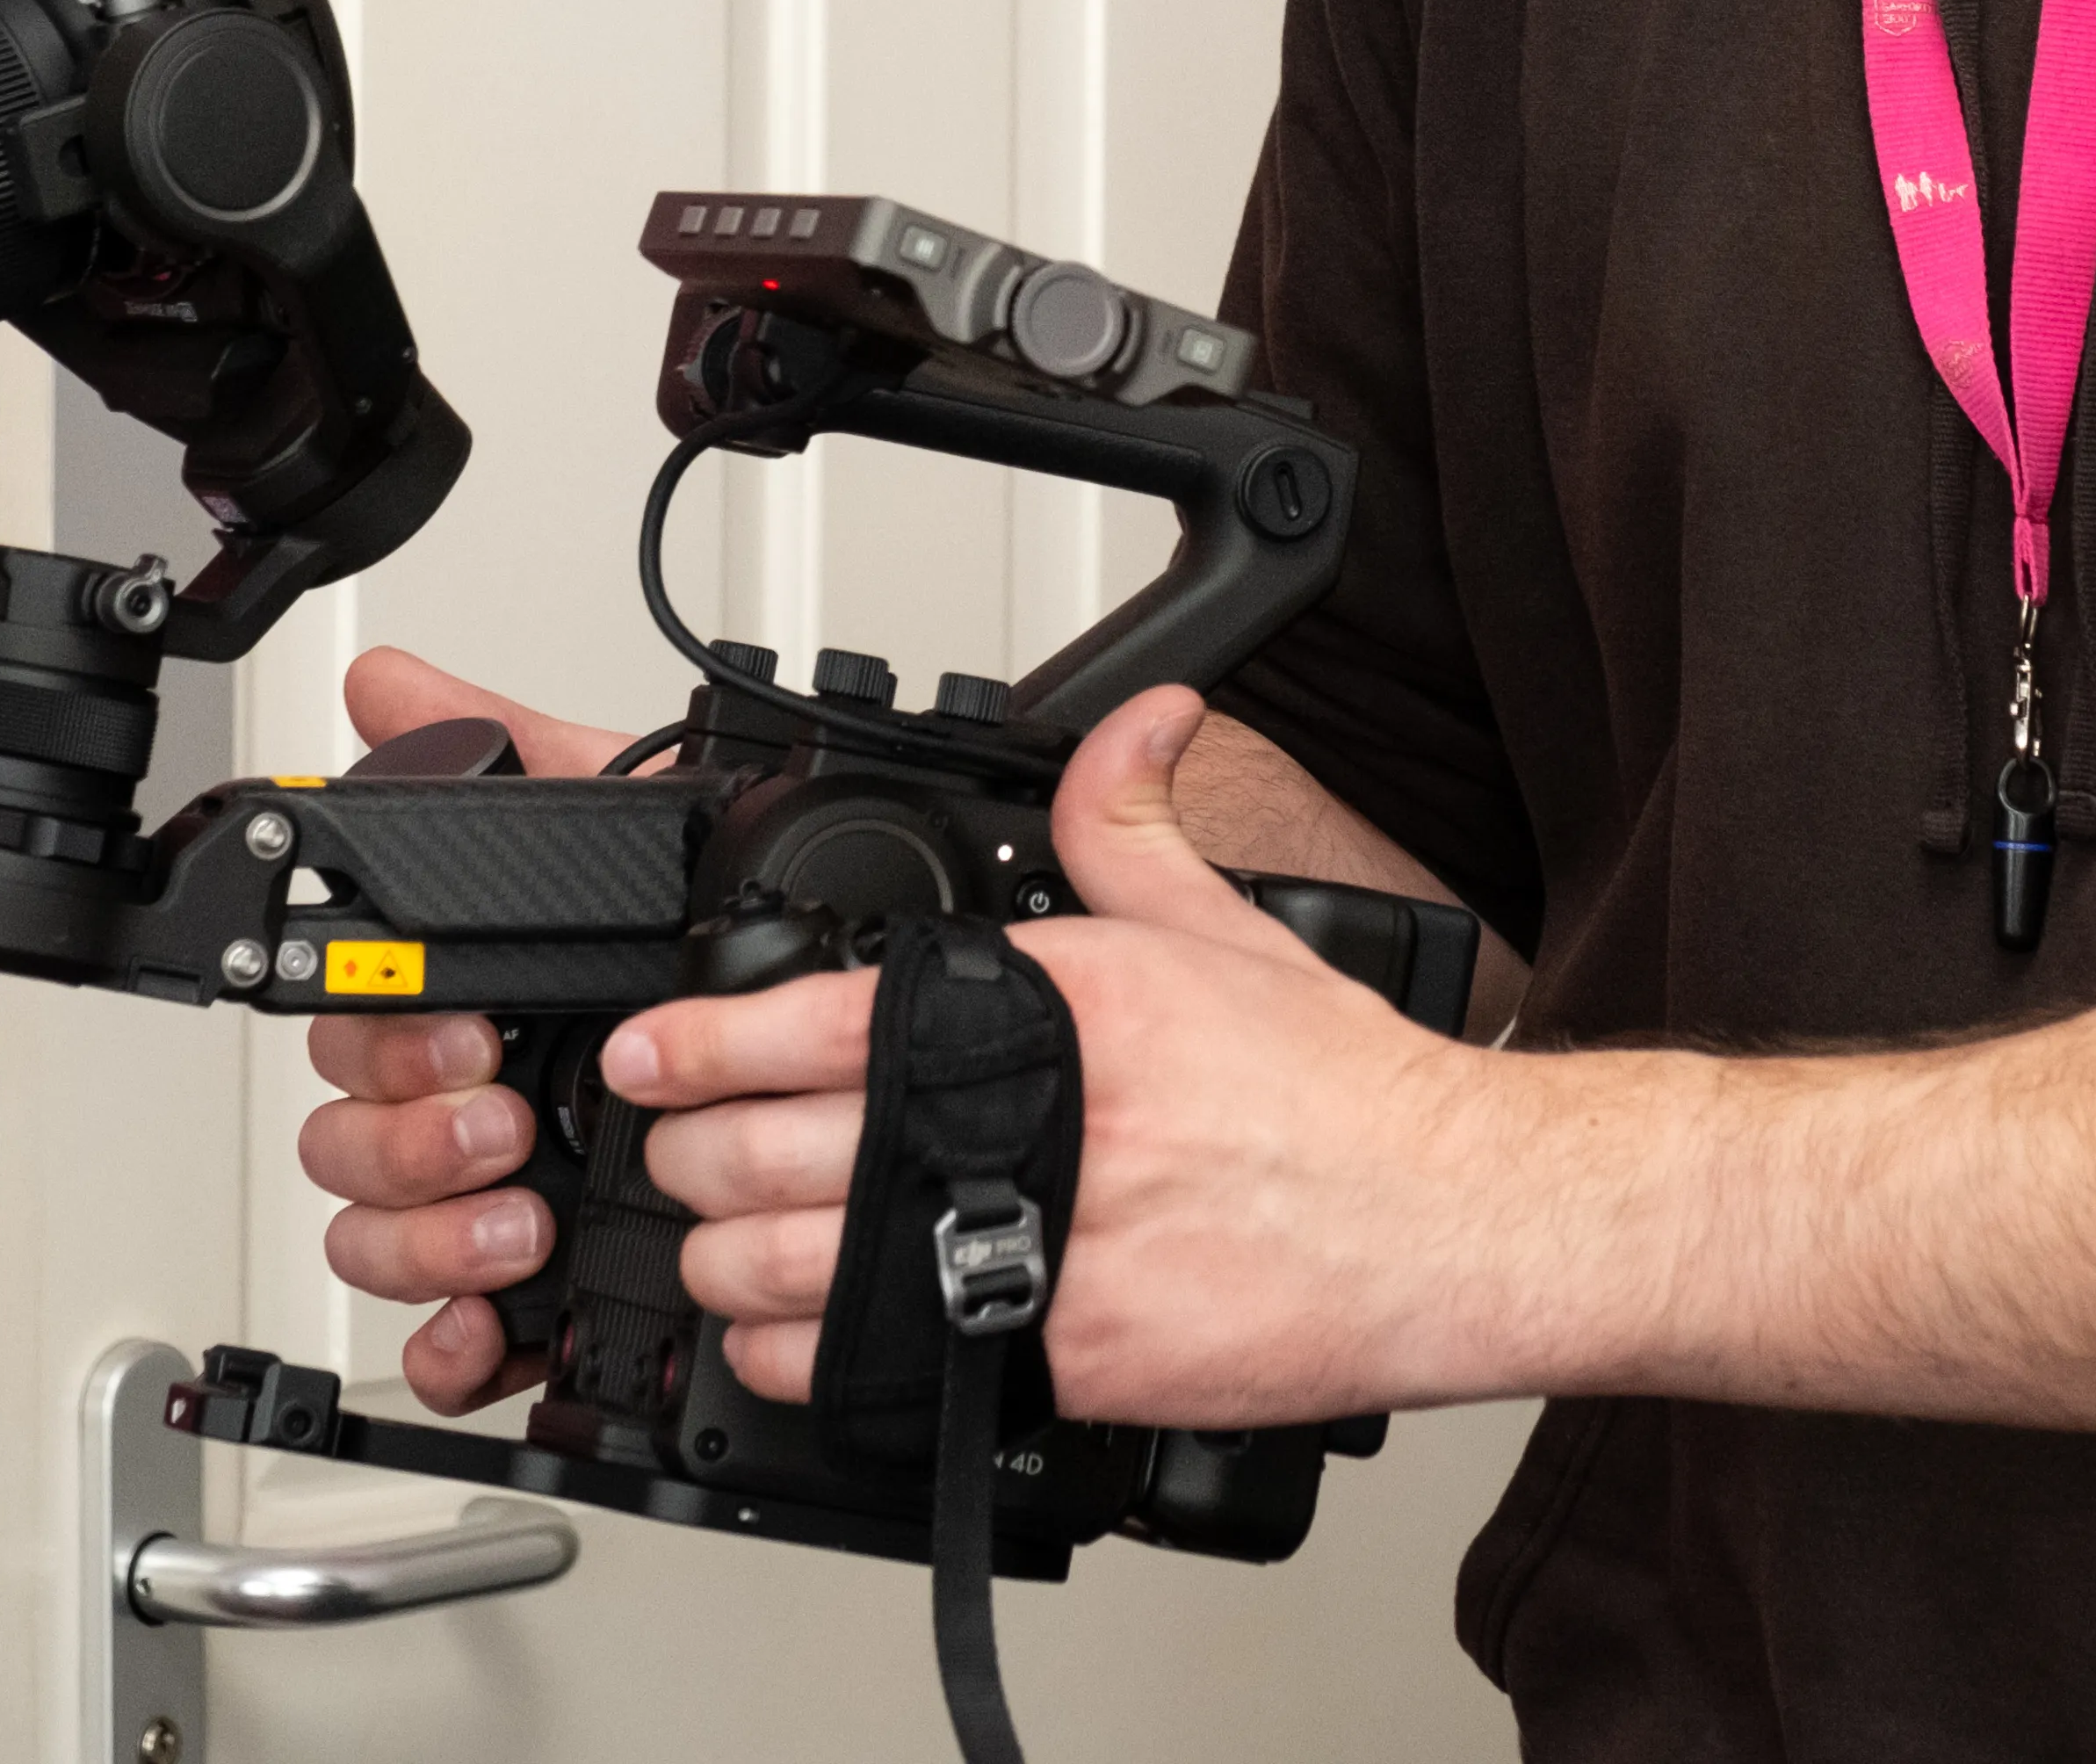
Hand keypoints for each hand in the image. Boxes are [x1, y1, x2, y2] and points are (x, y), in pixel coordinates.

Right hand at [293, 649, 658, 1411]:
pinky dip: (444, 1346)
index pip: (354, 1038)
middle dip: (413, 1143)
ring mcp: (480, 1205)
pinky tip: (486, 1329)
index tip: (467, 1038)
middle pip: (348, 1148)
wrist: (818, 1058)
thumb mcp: (631, 830)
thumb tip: (387, 684)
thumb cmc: (704, 946)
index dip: (391, 1046)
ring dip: (427, 1239)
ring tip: (518, 1218)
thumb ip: (510, 751)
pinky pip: (440, 1342)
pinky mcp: (522, 1297)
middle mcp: (458, 1110)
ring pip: (376, 1241)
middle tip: (503, 1124)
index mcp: (461, 1011)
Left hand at [612, 685, 1508, 1429]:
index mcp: (1046, 1009)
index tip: (649, 1055)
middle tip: (678, 1156)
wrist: (1446, 1220)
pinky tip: (787, 1344)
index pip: (811, 1023)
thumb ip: (1129, 823)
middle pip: (772, 1156)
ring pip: (796, 1274)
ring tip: (716, 1249)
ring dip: (726, 1264)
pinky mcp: (1058, 1361)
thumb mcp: (1221, 926)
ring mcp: (1037, 1252)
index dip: (695, 1044)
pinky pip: (873, 1373)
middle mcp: (1024, 1125)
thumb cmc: (1340, 1093)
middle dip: (692, 1160)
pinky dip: (801, 1364)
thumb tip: (1132, 721)